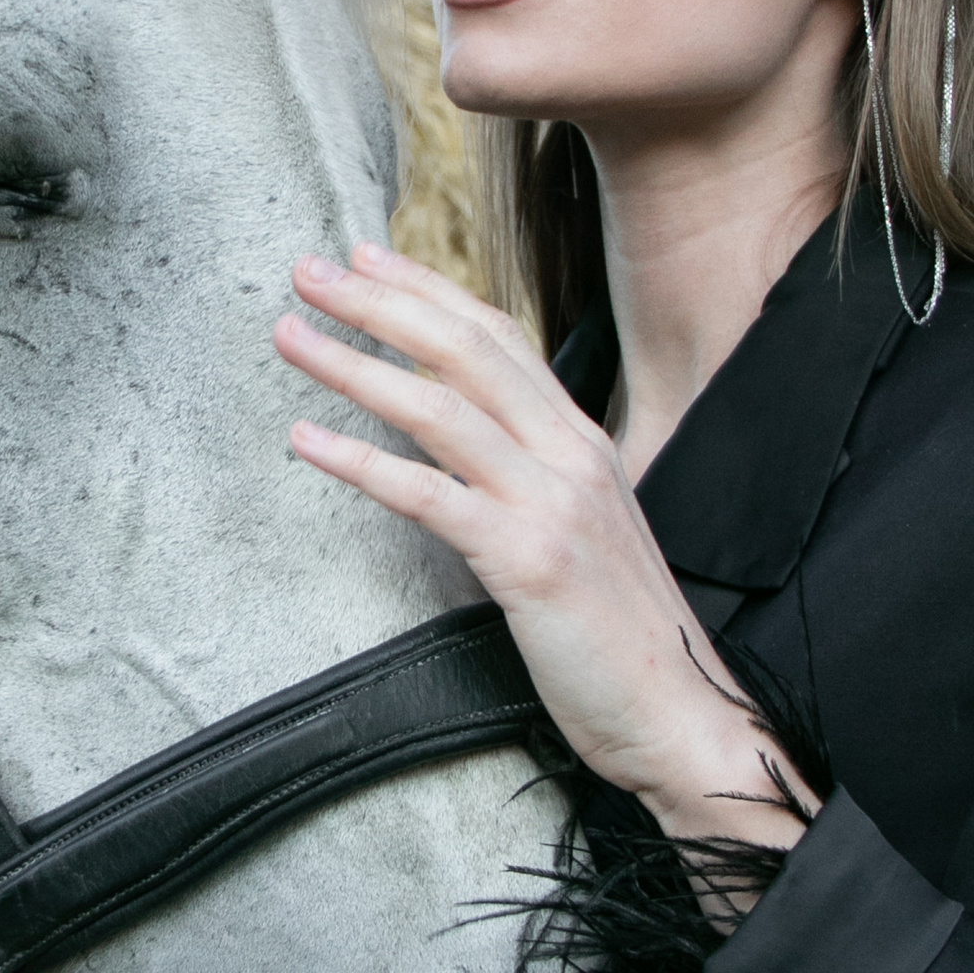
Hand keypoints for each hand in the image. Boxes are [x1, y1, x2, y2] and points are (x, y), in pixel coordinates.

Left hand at [276, 242, 816, 867]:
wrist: (682, 713)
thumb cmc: (624, 639)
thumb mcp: (588, 533)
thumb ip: (538, 482)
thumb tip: (476, 457)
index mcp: (584, 443)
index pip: (500, 339)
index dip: (430, 292)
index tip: (367, 260)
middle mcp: (571, 456)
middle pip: (465, 351)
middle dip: (380, 302)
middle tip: (309, 271)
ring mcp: (552, 504)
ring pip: (439, 407)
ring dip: (354, 365)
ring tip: (291, 337)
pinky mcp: (528, 561)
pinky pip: (429, 494)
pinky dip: (360, 462)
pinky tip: (307, 442)